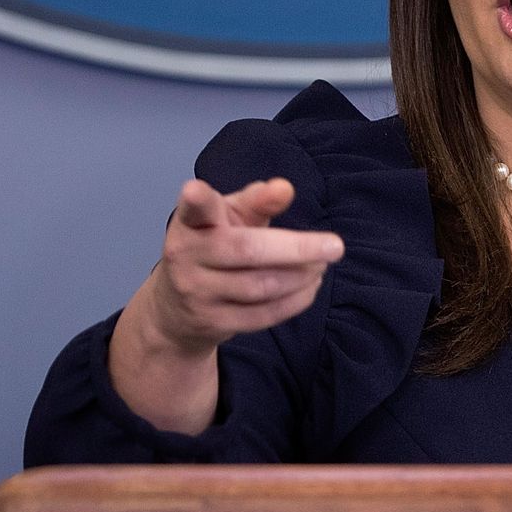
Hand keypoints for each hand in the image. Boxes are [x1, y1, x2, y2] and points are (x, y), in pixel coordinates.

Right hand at [142, 177, 344, 351]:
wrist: (176, 308)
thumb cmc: (212, 247)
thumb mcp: (229, 217)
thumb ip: (257, 200)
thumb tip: (284, 189)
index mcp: (189, 223)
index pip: (193, 209)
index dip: (196, 200)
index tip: (194, 189)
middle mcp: (186, 257)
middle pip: (246, 251)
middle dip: (296, 248)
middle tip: (335, 246)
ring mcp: (197, 293)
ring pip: (261, 286)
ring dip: (301, 276)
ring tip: (322, 264)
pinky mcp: (212, 322)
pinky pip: (263, 315)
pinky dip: (295, 301)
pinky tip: (311, 286)